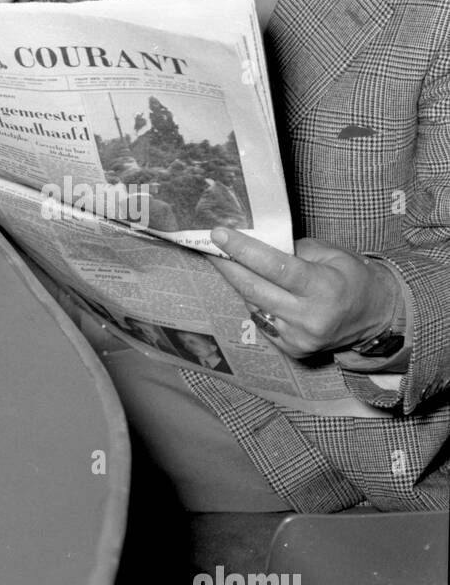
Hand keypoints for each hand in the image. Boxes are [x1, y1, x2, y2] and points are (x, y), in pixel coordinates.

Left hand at [208, 227, 399, 357]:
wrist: (376, 317)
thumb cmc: (352, 278)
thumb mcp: (330, 253)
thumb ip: (292, 248)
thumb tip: (254, 241)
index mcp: (323, 288)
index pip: (275, 267)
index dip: (244, 250)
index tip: (219, 234)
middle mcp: (310, 317)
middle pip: (255, 288)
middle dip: (227, 264)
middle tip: (208, 245)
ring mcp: (300, 338)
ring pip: (254, 305)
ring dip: (238, 283)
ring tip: (226, 261)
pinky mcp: (294, 350)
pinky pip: (262, 321)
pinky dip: (254, 303)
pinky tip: (254, 289)